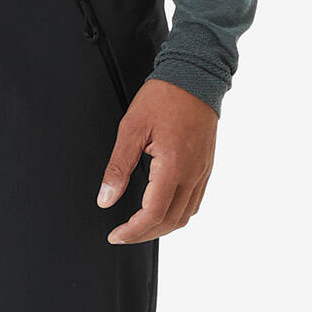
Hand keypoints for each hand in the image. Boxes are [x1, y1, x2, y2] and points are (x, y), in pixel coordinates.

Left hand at [98, 78, 218, 242]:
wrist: (195, 76)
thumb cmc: (163, 97)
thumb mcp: (131, 128)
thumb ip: (118, 167)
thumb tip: (105, 199)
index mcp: (173, 166)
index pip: (153, 214)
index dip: (132, 231)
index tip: (115, 235)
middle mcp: (192, 173)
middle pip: (171, 221)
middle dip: (144, 234)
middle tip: (122, 234)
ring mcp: (202, 171)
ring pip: (185, 216)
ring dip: (161, 227)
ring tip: (138, 227)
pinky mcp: (206, 167)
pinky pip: (194, 202)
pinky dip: (176, 214)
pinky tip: (160, 210)